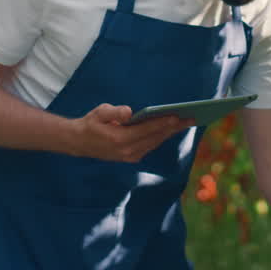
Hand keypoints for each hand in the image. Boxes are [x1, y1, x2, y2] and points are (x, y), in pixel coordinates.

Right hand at [68, 103, 192, 162]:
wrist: (79, 143)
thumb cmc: (91, 123)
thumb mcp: (99, 113)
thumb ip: (113, 112)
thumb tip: (129, 112)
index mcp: (119, 139)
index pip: (146, 130)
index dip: (163, 123)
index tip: (177, 116)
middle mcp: (127, 151)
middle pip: (155, 138)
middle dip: (174, 128)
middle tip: (191, 118)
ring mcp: (130, 156)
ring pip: (155, 143)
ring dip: (171, 133)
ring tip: (186, 122)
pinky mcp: (131, 157)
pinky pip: (151, 145)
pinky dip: (162, 137)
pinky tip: (171, 129)